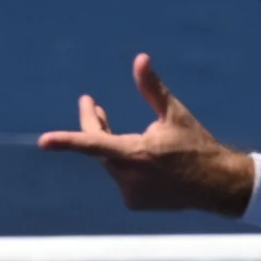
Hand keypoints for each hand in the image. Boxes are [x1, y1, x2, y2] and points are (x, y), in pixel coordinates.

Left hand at [36, 53, 255, 215]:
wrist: (217, 185)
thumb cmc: (196, 145)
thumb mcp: (174, 113)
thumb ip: (152, 87)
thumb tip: (140, 58)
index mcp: (134, 153)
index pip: (93, 144)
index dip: (66, 141)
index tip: (43, 141)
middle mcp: (128, 176)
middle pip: (99, 149)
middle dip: (95, 126)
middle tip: (93, 105)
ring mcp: (130, 193)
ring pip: (110, 164)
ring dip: (113, 147)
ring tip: (121, 131)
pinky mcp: (134, 202)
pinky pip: (121, 179)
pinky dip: (126, 166)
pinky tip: (146, 162)